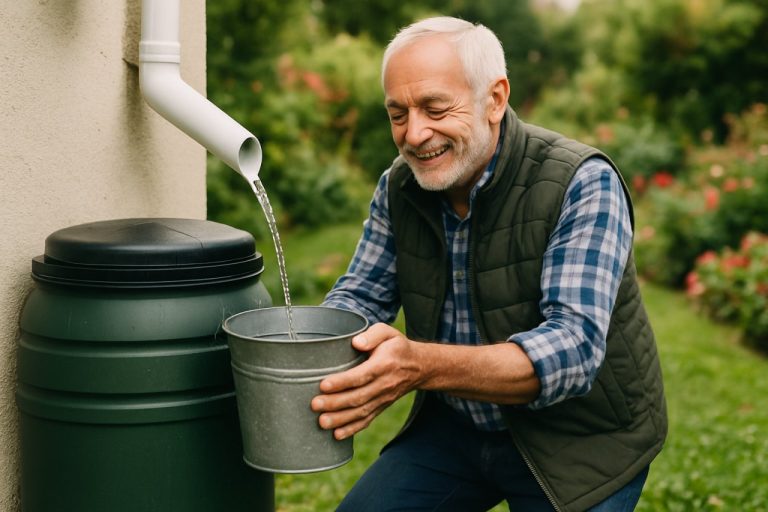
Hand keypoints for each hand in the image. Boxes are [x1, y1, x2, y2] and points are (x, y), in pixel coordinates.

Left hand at [310, 323, 422, 439]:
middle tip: (315, 404)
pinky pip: (367, 420)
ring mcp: (383, 399)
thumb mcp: (388, 333)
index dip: (342, 382)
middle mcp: (384, 384)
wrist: (419, 367)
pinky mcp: (381, 407)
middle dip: (335, 403)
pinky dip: (352, 429)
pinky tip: (336, 434)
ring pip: (361, 412)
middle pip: (358, 397)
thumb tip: (356, 342)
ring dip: (340, 419)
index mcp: (384, 364)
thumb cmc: (397, 347)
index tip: (323, 385)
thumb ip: (373, 335)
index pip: (361, 376)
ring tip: (321, 422)